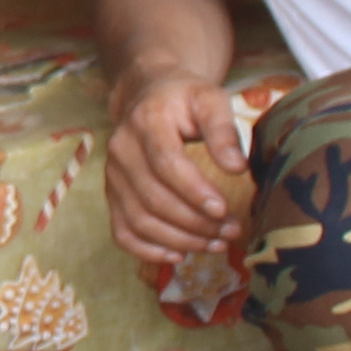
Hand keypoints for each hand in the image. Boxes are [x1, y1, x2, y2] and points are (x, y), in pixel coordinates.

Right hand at [106, 65, 250, 268]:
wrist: (149, 95)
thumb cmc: (186, 99)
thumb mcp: (210, 100)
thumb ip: (224, 130)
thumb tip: (238, 168)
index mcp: (145, 122)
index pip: (165, 163)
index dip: (194, 191)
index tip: (224, 209)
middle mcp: (121, 150)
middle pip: (153, 198)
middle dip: (195, 223)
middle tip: (232, 231)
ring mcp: (113, 175)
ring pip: (138, 220)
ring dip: (179, 241)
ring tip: (215, 245)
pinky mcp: (112, 195)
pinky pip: (122, 232)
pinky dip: (148, 251)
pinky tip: (179, 256)